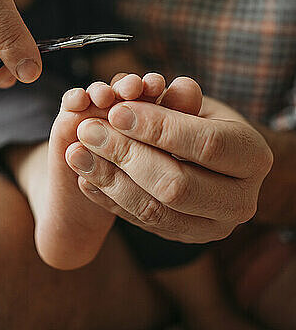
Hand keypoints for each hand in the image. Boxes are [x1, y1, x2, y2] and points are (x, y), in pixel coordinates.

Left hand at [66, 87, 273, 242]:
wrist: (219, 164)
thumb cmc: (205, 122)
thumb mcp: (198, 104)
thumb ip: (173, 100)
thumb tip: (135, 92)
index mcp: (252, 157)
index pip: (204, 145)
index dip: (157, 128)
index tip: (116, 110)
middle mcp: (240, 200)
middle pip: (177, 185)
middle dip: (126, 155)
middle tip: (88, 130)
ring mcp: (211, 227)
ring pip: (155, 211)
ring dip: (109, 180)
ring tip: (76, 152)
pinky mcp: (182, 238)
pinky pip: (141, 223)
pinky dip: (110, 199)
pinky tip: (85, 176)